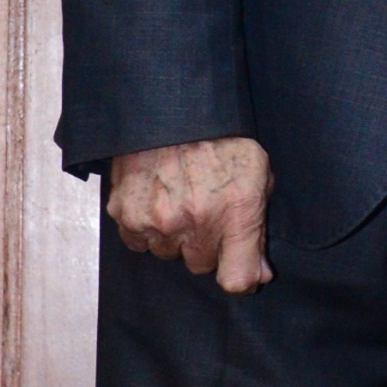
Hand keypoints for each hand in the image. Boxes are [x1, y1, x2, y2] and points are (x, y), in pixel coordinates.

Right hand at [107, 137, 273, 292]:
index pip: (236, 278)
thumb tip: (260, 276)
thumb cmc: (221, 140)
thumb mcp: (258, 174)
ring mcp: (156, 221)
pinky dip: (146, 227)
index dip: (241, 277)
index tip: (242, 268)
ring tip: (179, 198)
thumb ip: (258, 230)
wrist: (171, 108)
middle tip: (206, 209)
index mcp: (234, 213)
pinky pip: (138, 240)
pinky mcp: (126, 214)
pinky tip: (156, 199)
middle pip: (200, 264)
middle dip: (205, 242)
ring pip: (167, 253)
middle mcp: (193, 222)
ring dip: (174, 235)